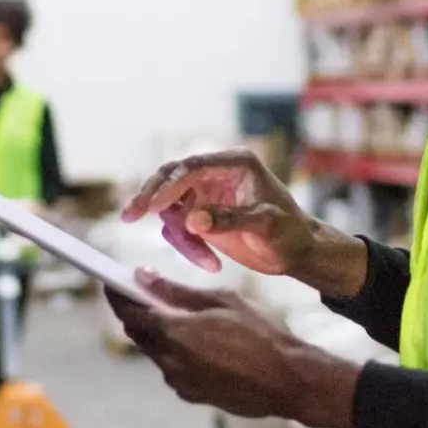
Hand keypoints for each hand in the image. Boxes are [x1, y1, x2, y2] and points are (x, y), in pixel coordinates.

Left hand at [105, 273, 358, 427]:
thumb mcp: (221, 301)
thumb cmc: (261, 335)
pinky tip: (199, 343)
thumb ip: (178, 292)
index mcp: (175, 333)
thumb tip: (145, 278)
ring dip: (158, 334)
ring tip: (177, 317)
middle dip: (136, 314)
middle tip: (142, 295)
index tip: (110, 282)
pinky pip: (173, 369)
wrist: (287, 380)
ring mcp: (180, 382)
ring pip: (156, 353)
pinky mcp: (191, 395)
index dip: (117, 296)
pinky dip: (176, 353)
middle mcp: (171, 362)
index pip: (130, 313)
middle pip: (138, 334)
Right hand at [120, 148, 365, 295]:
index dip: (168, 185)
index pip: (191, 167)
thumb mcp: (265, 225)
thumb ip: (228, 220)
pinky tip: (210, 263)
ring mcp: (207, 194)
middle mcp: (217, 174)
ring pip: (170, 208)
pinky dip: (186, 247)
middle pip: (170, 178)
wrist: (298, 253)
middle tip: (129, 216)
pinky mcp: (202, 215)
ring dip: (180, 237)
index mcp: (235, 164)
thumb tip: (192, 219)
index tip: (151, 208)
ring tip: (206, 261)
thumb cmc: (290, 234)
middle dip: (150, 198)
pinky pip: (178, 228)